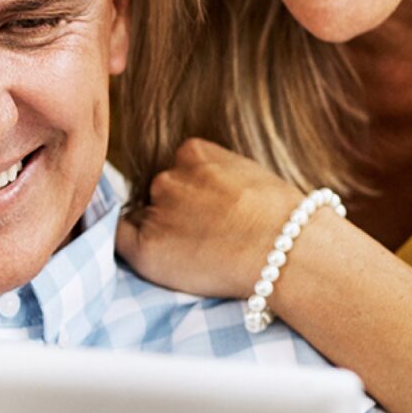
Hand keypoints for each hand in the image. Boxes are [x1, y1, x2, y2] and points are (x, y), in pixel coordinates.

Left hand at [116, 138, 313, 299]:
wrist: (290, 251)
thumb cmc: (286, 220)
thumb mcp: (252, 176)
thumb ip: (219, 175)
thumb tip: (210, 191)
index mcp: (193, 153)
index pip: (177, 170)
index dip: (191, 195)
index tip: (210, 214)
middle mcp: (168, 177)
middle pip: (157, 194)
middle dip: (175, 214)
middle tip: (205, 239)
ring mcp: (155, 211)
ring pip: (142, 220)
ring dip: (160, 235)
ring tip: (197, 255)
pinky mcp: (145, 247)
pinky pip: (121, 243)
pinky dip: (135, 250)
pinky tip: (162, 259)